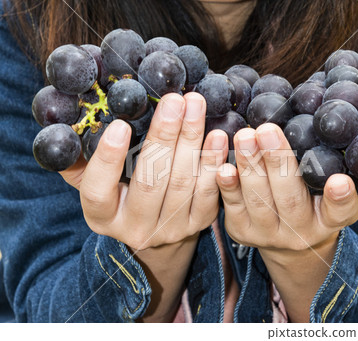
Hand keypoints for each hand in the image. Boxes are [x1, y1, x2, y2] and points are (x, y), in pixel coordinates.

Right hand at [61, 92, 226, 249]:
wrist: (155, 227)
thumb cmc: (121, 192)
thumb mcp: (94, 182)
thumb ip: (80, 161)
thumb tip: (68, 123)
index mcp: (102, 216)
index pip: (98, 190)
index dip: (108, 159)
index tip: (120, 125)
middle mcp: (135, 229)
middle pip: (150, 183)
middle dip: (164, 137)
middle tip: (175, 101)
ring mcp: (169, 230)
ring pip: (182, 184)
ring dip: (192, 142)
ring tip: (196, 108)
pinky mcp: (197, 225)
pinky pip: (208, 193)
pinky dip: (212, 163)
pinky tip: (217, 137)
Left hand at [216, 123, 357, 251]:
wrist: (289, 241)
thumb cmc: (321, 207)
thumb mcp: (354, 197)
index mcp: (330, 219)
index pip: (341, 211)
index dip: (340, 197)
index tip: (340, 181)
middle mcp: (300, 230)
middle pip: (289, 200)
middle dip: (278, 165)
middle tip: (267, 130)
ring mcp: (267, 232)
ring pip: (257, 201)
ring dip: (249, 168)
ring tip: (244, 135)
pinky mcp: (240, 230)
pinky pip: (231, 206)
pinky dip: (226, 184)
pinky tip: (221, 162)